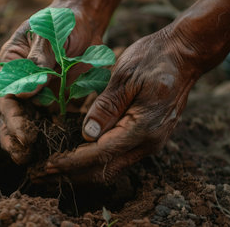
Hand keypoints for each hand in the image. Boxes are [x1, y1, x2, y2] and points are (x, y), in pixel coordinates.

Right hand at [0, 10, 101, 164]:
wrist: (82, 23)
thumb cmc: (60, 22)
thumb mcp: (49, 35)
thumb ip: (38, 60)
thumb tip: (25, 93)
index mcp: (11, 65)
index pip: (6, 95)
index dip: (13, 118)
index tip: (25, 134)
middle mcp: (21, 83)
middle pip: (12, 115)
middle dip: (15, 136)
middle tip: (24, 154)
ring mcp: (38, 94)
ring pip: (29, 122)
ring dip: (28, 142)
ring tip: (32, 160)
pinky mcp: (56, 100)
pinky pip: (52, 120)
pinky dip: (52, 135)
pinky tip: (57, 149)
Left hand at [39, 26, 201, 182]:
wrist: (185, 54)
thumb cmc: (155, 58)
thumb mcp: (126, 76)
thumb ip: (106, 106)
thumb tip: (87, 135)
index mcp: (143, 127)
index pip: (100, 154)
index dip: (71, 161)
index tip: (47, 164)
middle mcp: (149, 142)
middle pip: (105, 170)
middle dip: (72, 174)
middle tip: (43, 174)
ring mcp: (150, 143)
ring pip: (112, 168)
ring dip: (82, 172)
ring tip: (54, 171)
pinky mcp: (148, 138)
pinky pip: (118, 158)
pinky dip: (95, 162)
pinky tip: (77, 159)